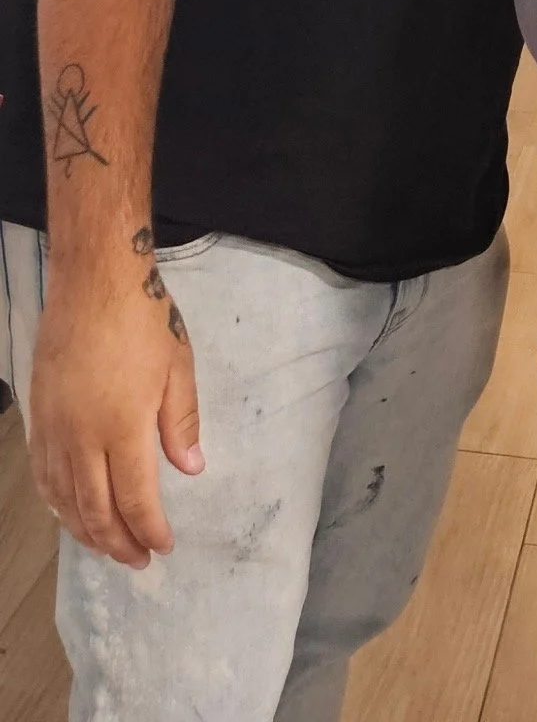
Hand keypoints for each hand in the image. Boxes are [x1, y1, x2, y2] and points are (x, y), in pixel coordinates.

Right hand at [28, 245, 204, 568]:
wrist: (93, 281)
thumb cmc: (142, 320)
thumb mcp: (177, 368)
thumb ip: (181, 424)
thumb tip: (191, 469)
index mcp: (123, 427)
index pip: (135, 499)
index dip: (149, 530)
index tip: (164, 548)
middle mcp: (82, 437)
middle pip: (96, 509)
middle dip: (119, 542)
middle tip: (138, 561)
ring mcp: (55, 428)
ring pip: (64, 499)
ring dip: (86, 530)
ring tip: (108, 546)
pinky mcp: (39, 415)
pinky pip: (44, 474)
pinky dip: (57, 503)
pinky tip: (69, 512)